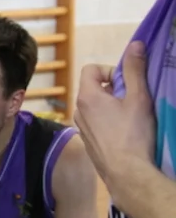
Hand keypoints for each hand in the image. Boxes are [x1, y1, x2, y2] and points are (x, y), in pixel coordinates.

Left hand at [74, 41, 155, 186]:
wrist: (127, 173)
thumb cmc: (133, 134)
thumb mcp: (138, 98)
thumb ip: (135, 70)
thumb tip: (135, 44)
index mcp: (86, 96)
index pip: (90, 68)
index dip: (109, 70)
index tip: (126, 84)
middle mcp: (78, 110)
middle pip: (93, 87)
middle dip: (113, 89)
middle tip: (132, 100)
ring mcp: (81, 127)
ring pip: (94, 106)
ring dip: (111, 106)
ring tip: (131, 118)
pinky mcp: (88, 142)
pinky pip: (96, 123)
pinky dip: (108, 121)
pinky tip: (125, 133)